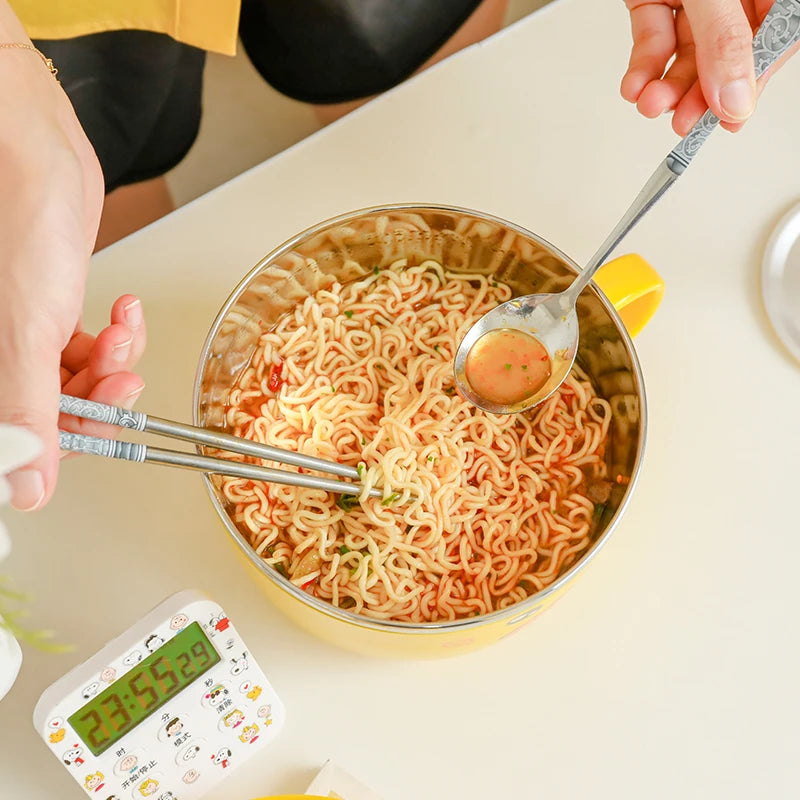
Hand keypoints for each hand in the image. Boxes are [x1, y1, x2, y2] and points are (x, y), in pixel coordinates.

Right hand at [0, 10, 145, 510]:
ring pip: (77, 383)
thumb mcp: (25, 333)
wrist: (36, 152)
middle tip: (120, 380)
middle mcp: (0, 354)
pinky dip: (117, 338)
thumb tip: (27, 490)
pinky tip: (123, 312)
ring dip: (114, 365)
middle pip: (52, 415)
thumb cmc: (19, 223)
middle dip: (97, 399)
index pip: (17, 441)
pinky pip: (89, 349)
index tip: (93, 436)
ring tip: (122, 335)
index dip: (57, 447)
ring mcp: (22, 336)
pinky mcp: (49, 313)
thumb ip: (28, 413)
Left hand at [620, 0, 798, 134]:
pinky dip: (643, 67)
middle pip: (726, 57)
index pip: (773, 42)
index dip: (750, 83)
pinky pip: (655, 38)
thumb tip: (734, 99)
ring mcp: (698, 0)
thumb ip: (724, 39)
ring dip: (667, 87)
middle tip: (683, 124)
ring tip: (650, 103)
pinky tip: (634, 87)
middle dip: (699, 95)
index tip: (728, 118)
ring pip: (688, 54)